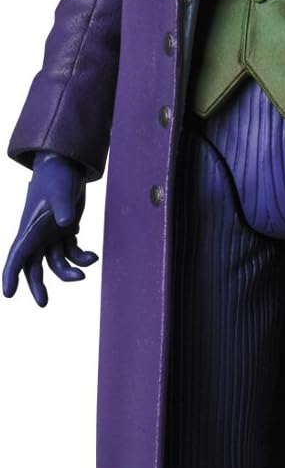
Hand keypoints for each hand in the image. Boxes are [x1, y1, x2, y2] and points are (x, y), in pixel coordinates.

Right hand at [2, 152, 97, 306]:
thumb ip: (63, 208)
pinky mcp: (66, 230)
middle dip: (37, 285)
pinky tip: (92, 255)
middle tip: (43, 303)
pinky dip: (81, 257)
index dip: (10, 275)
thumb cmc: (58, 176)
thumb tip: (67, 224)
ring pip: (55, 262)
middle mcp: (38, 235)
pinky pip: (71, 252)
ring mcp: (52, 234)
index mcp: (30, 229)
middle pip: (33, 266)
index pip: (16, 256)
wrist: (67, 164)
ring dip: (69, 271)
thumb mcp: (60, 192)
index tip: (8, 294)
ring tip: (84, 273)